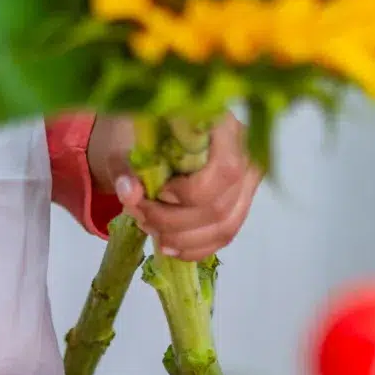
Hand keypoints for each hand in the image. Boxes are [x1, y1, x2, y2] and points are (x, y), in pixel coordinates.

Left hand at [93, 115, 258, 261]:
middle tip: (141, 216)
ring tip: (151, 231)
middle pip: (220, 206)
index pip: (225, 170)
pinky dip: (195, 248)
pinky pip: (225, 236)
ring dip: (182, 238)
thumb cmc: (148, 132)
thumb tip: (129, 193)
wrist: (159, 133)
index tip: (159, 192)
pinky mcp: (241, 202)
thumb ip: (126, 167)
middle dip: (173, 221)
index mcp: (224, 126)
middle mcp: (245, 153)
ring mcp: (248, 180)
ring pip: (224, 227)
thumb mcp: (130, 143)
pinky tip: (170, 246)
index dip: (190, 192)